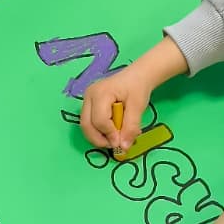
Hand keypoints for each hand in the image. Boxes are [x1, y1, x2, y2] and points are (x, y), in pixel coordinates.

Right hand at [79, 36, 187, 151]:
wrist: (136, 77)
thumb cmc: (137, 88)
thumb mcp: (138, 107)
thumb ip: (131, 127)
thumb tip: (123, 147)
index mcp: (101, 93)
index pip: (100, 120)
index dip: (110, 134)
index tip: (122, 143)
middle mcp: (89, 96)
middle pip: (87, 125)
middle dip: (99, 139)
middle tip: (115, 145)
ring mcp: (86, 100)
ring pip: (86, 126)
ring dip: (99, 137)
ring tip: (115, 138)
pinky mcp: (88, 105)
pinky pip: (89, 123)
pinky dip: (99, 131)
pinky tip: (112, 131)